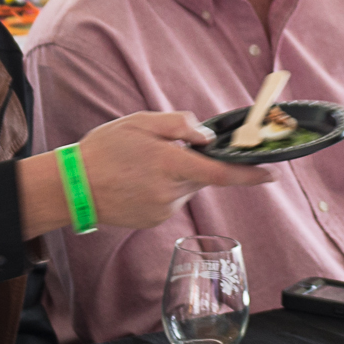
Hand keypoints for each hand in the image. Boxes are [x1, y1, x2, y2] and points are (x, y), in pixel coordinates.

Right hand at [58, 110, 271, 234]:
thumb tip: (206, 137)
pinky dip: (163, 189)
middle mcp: (170, 192)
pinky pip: (171, 201)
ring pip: (185, 188)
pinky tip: (137, 182)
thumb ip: (178, 125)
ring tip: (141, 167)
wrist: (72, 186)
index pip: (220, 173)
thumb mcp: (140, 122)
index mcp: (170, 164)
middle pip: (201, 177)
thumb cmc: (105, 149)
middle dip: (193, 163)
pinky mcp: (154, 221)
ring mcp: (162, 210)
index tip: (272, 174)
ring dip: (175, 176)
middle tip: (161, 151)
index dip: (249, 175)